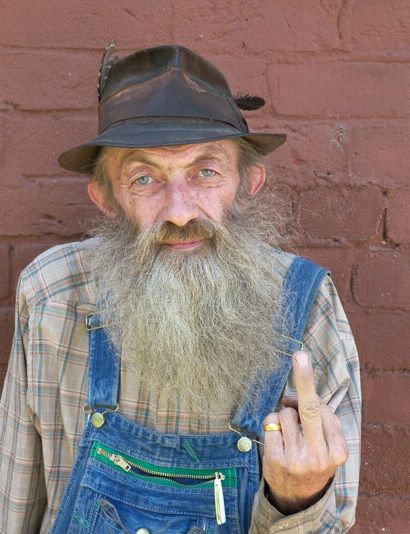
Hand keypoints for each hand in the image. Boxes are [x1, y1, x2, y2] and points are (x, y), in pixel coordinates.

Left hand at [262, 351, 348, 514]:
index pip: (324, 411)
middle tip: (300, 355)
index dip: (310, 394)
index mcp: (337, 451)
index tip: (302, 360)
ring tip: (290, 433)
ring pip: (285, 414)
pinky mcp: (275, 460)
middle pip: (310, 409)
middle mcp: (318, 456)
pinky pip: (270, 424)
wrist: (298, 497)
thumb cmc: (315, 460)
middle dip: (305, 380)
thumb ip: (320, 419)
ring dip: (284, 415)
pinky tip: (278, 437)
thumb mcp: (328, 445)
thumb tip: (296, 395)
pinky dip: (272, 423)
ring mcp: (295, 459)